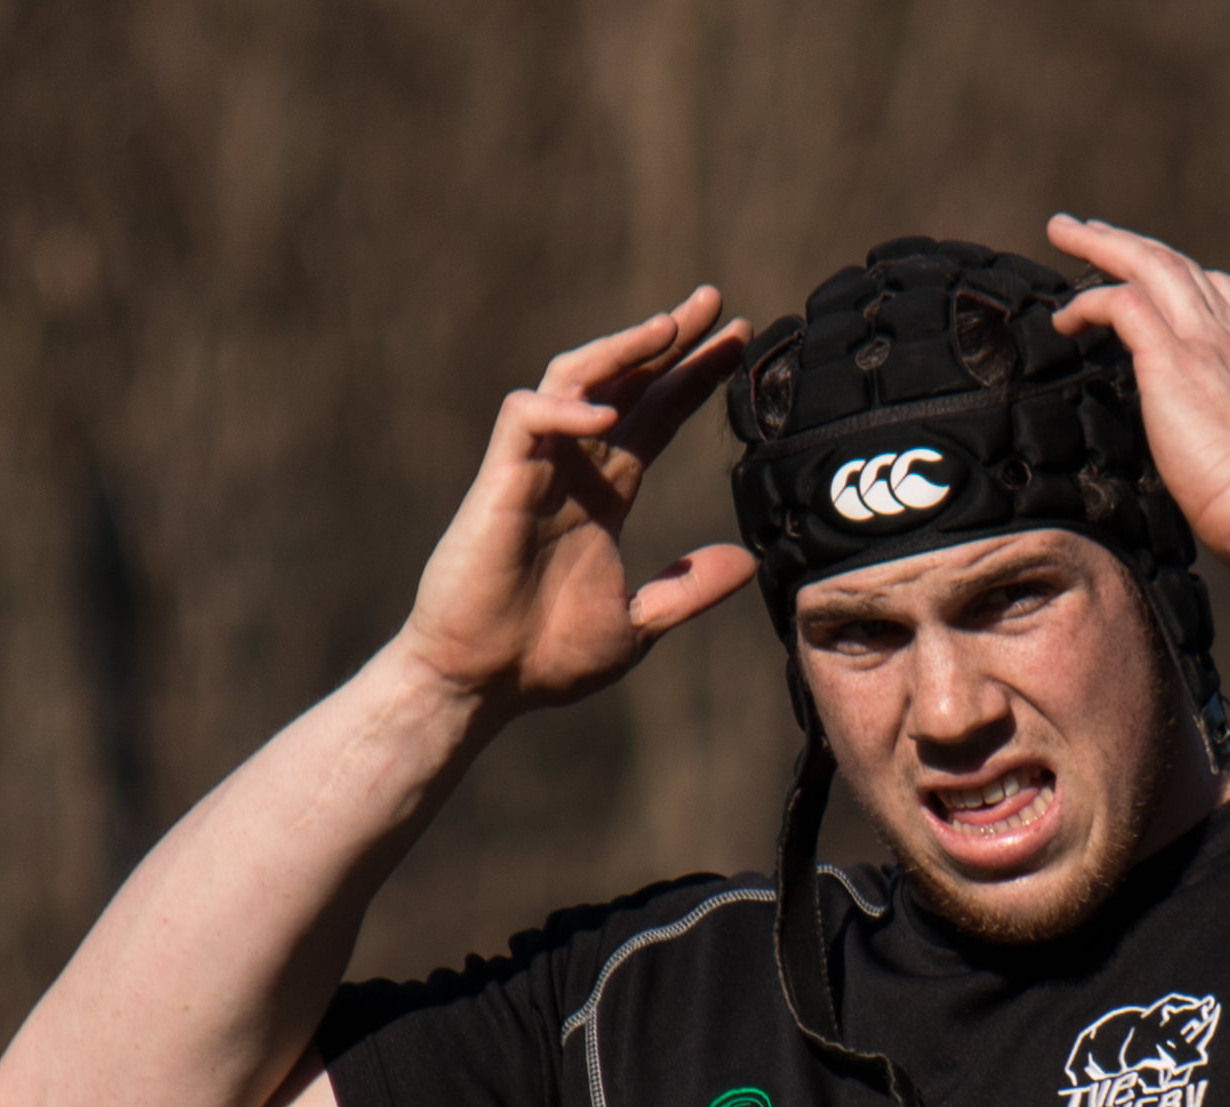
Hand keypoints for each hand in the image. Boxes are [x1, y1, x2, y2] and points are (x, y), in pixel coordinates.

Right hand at [393, 289, 755, 718]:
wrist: (484, 685)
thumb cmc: (545, 658)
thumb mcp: (639, 623)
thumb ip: (686, 589)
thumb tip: (745, 561)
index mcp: (605, 495)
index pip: (656, 418)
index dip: (693, 380)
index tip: (737, 346)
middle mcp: (572, 470)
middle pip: (624, 383)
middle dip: (667, 340)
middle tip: (713, 299)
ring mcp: (534, 470)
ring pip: (574, 380)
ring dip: (619, 350)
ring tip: (668, 326)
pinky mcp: (499, 483)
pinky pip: (526, 419)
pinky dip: (564, 408)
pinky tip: (608, 413)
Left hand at [1044, 214, 1229, 560]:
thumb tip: (1206, 440)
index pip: (1216, 291)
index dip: (1175, 273)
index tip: (1146, 273)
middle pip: (1176, 264)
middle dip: (1128, 241)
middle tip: (1087, 230)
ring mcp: (1205, 342)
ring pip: (1149, 264)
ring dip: (1101, 245)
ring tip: (1064, 234)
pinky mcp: (1173, 360)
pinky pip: (1122, 304)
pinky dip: (1088, 303)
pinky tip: (1065, 320)